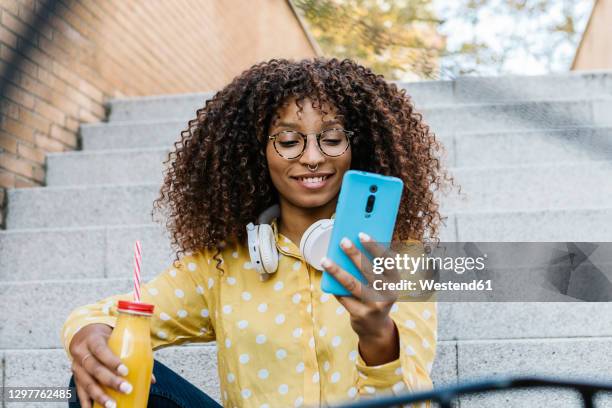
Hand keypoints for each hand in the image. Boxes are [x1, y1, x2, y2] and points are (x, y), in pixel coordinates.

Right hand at [68, 323, 154, 407]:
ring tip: (112, 405)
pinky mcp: (75, 378)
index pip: (101, 350)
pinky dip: (86, 402)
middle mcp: (81, 353)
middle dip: (111, 381)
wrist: (84, 336)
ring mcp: (76, 367)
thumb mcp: (116, 338)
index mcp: (93, 340)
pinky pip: (80, 392)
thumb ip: (133, 353)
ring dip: (100, 396)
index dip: (112, 361)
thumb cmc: (106, 338)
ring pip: (86, 383)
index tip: (125, 371)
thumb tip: (151, 379)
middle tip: (127, 389)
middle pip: (94, 368)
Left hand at [321, 232, 401, 363]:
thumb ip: (371, 267)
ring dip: (337, 271)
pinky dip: (335, 287)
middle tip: (342, 241)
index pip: (387, 261)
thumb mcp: (381, 282)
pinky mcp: (360, 315)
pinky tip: (327, 277)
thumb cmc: (375, 296)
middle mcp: (388, 293)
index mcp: (395, 281)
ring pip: (353, 284)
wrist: (375, 328)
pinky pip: (344, 297)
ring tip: (325, 260)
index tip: (361, 234)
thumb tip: (351, 245)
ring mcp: (374, 305)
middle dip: (354, 254)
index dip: (375, 247)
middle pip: (368, 270)